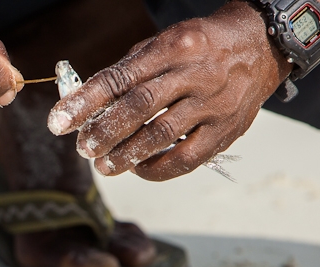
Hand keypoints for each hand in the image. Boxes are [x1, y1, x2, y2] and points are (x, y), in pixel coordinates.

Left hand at [47, 1, 291, 180]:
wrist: (259, 46)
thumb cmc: (198, 49)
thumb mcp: (162, 45)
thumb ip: (126, 73)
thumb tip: (83, 104)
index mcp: (173, 48)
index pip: (120, 78)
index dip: (85, 102)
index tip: (59, 122)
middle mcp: (194, 74)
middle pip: (139, 107)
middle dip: (104, 132)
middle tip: (83, 148)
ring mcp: (213, 104)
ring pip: (161, 135)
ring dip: (125, 155)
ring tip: (103, 165)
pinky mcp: (225, 131)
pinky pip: (186, 159)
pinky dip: (157, 168)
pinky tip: (138, 169)